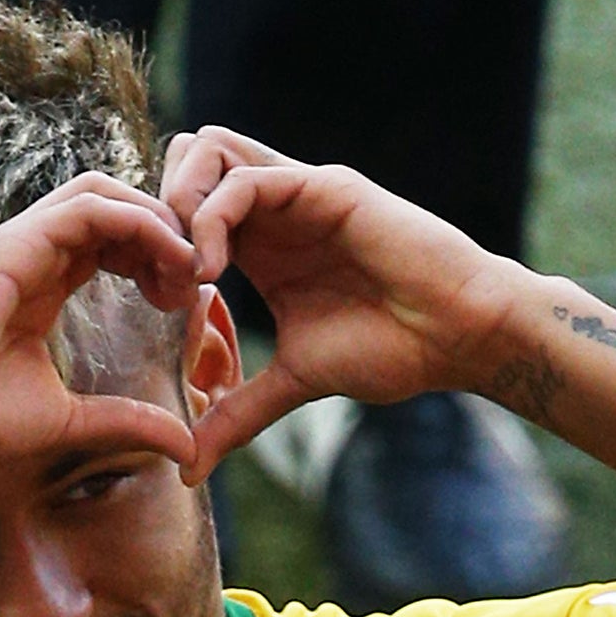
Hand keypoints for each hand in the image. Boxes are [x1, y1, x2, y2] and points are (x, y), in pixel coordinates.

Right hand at [0, 172, 201, 472]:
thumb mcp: (72, 424)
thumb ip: (129, 424)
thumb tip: (185, 448)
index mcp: (41, 285)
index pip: (109, 242)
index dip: (156, 257)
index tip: (187, 298)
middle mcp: (29, 256)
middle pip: (111, 207)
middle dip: (163, 230)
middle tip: (197, 273)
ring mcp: (17, 245)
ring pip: (102, 194)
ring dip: (155, 218)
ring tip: (188, 262)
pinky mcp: (10, 247)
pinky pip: (87, 209)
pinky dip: (136, 222)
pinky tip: (168, 256)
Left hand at [161, 126, 515, 469]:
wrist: (460, 335)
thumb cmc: (394, 350)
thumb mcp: (295, 384)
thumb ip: (239, 414)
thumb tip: (190, 468)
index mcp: (260, 243)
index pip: (182, 204)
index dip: (155, 246)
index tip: (159, 305)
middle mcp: (273, 207)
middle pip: (182, 157)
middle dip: (155, 214)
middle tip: (165, 280)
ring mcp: (297, 190)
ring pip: (203, 148)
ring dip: (178, 206)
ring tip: (190, 274)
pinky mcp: (323, 187)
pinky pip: (243, 179)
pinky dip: (211, 219)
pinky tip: (215, 274)